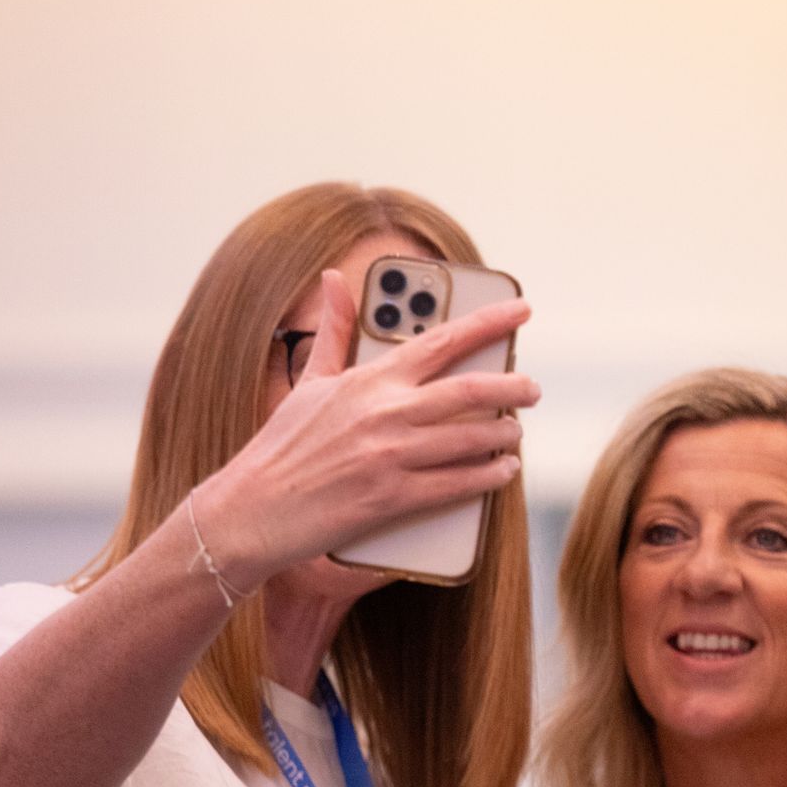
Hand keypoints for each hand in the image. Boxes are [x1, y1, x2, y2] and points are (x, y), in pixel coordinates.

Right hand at [195, 268, 538, 587]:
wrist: (254, 508)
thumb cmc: (283, 444)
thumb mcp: (310, 379)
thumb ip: (334, 329)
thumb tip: (333, 278)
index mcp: (370, 380)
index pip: (442, 340)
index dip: (489, 322)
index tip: (521, 310)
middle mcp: (386, 413)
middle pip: (470, 391)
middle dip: (512, 387)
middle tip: (532, 388)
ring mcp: (391, 456)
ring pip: (471, 438)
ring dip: (504, 434)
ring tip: (515, 431)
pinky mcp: (393, 498)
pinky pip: (457, 484)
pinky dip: (488, 476)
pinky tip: (503, 471)